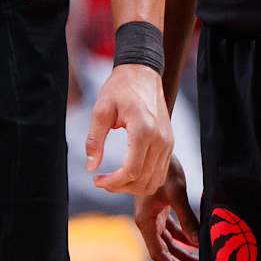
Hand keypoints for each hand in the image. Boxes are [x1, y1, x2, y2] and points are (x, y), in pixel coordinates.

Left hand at [85, 64, 172, 194]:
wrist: (142, 73)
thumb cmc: (120, 88)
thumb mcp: (101, 110)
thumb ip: (95, 140)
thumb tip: (91, 167)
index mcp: (143, 130)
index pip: (131, 171)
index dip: (113, 183)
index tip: (97, 180)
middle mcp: (160, 139)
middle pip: (143, 180)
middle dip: (121, 187)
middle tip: (102, 181)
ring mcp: (168, 142)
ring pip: (154, 180)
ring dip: (133, 187)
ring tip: (114, 180)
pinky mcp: (170, 142)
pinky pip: (160, 172)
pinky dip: (144, 179)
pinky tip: (128, 173)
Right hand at [133, 155, 199, 260]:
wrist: (157, 147)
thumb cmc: (165, 168)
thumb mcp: (177, 194)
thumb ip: (187, 219)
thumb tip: (198, 242)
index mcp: (145, 220)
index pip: (158, 253)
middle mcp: (147, 222)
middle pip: (165, 251)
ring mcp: (154, 217)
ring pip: (170, 243)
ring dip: (184, 254)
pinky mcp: (160, 211)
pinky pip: (172, 231)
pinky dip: (183, 239)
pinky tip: (195, 247)